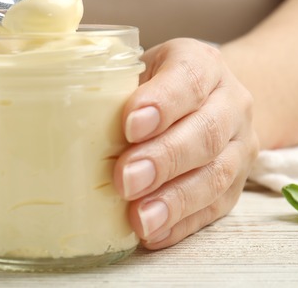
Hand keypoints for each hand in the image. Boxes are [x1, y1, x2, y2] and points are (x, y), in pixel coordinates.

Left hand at [114, 38, 258, 248]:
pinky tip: (154, 233)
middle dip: (163, 159)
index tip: (130, 125)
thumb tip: (58, 116)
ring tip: (140, 219)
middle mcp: (230, 103)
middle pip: (206, 132)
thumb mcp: (136, 70)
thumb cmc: (154, 87)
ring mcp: (239, 147)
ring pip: (215, 175)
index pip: (189, 78)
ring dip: (174, 200)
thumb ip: (110, 86)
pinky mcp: (235, 187)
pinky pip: (214, 209)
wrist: (207, 102)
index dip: (162, 103)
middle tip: (125, 180)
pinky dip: (182, 224)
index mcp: (202, 64)